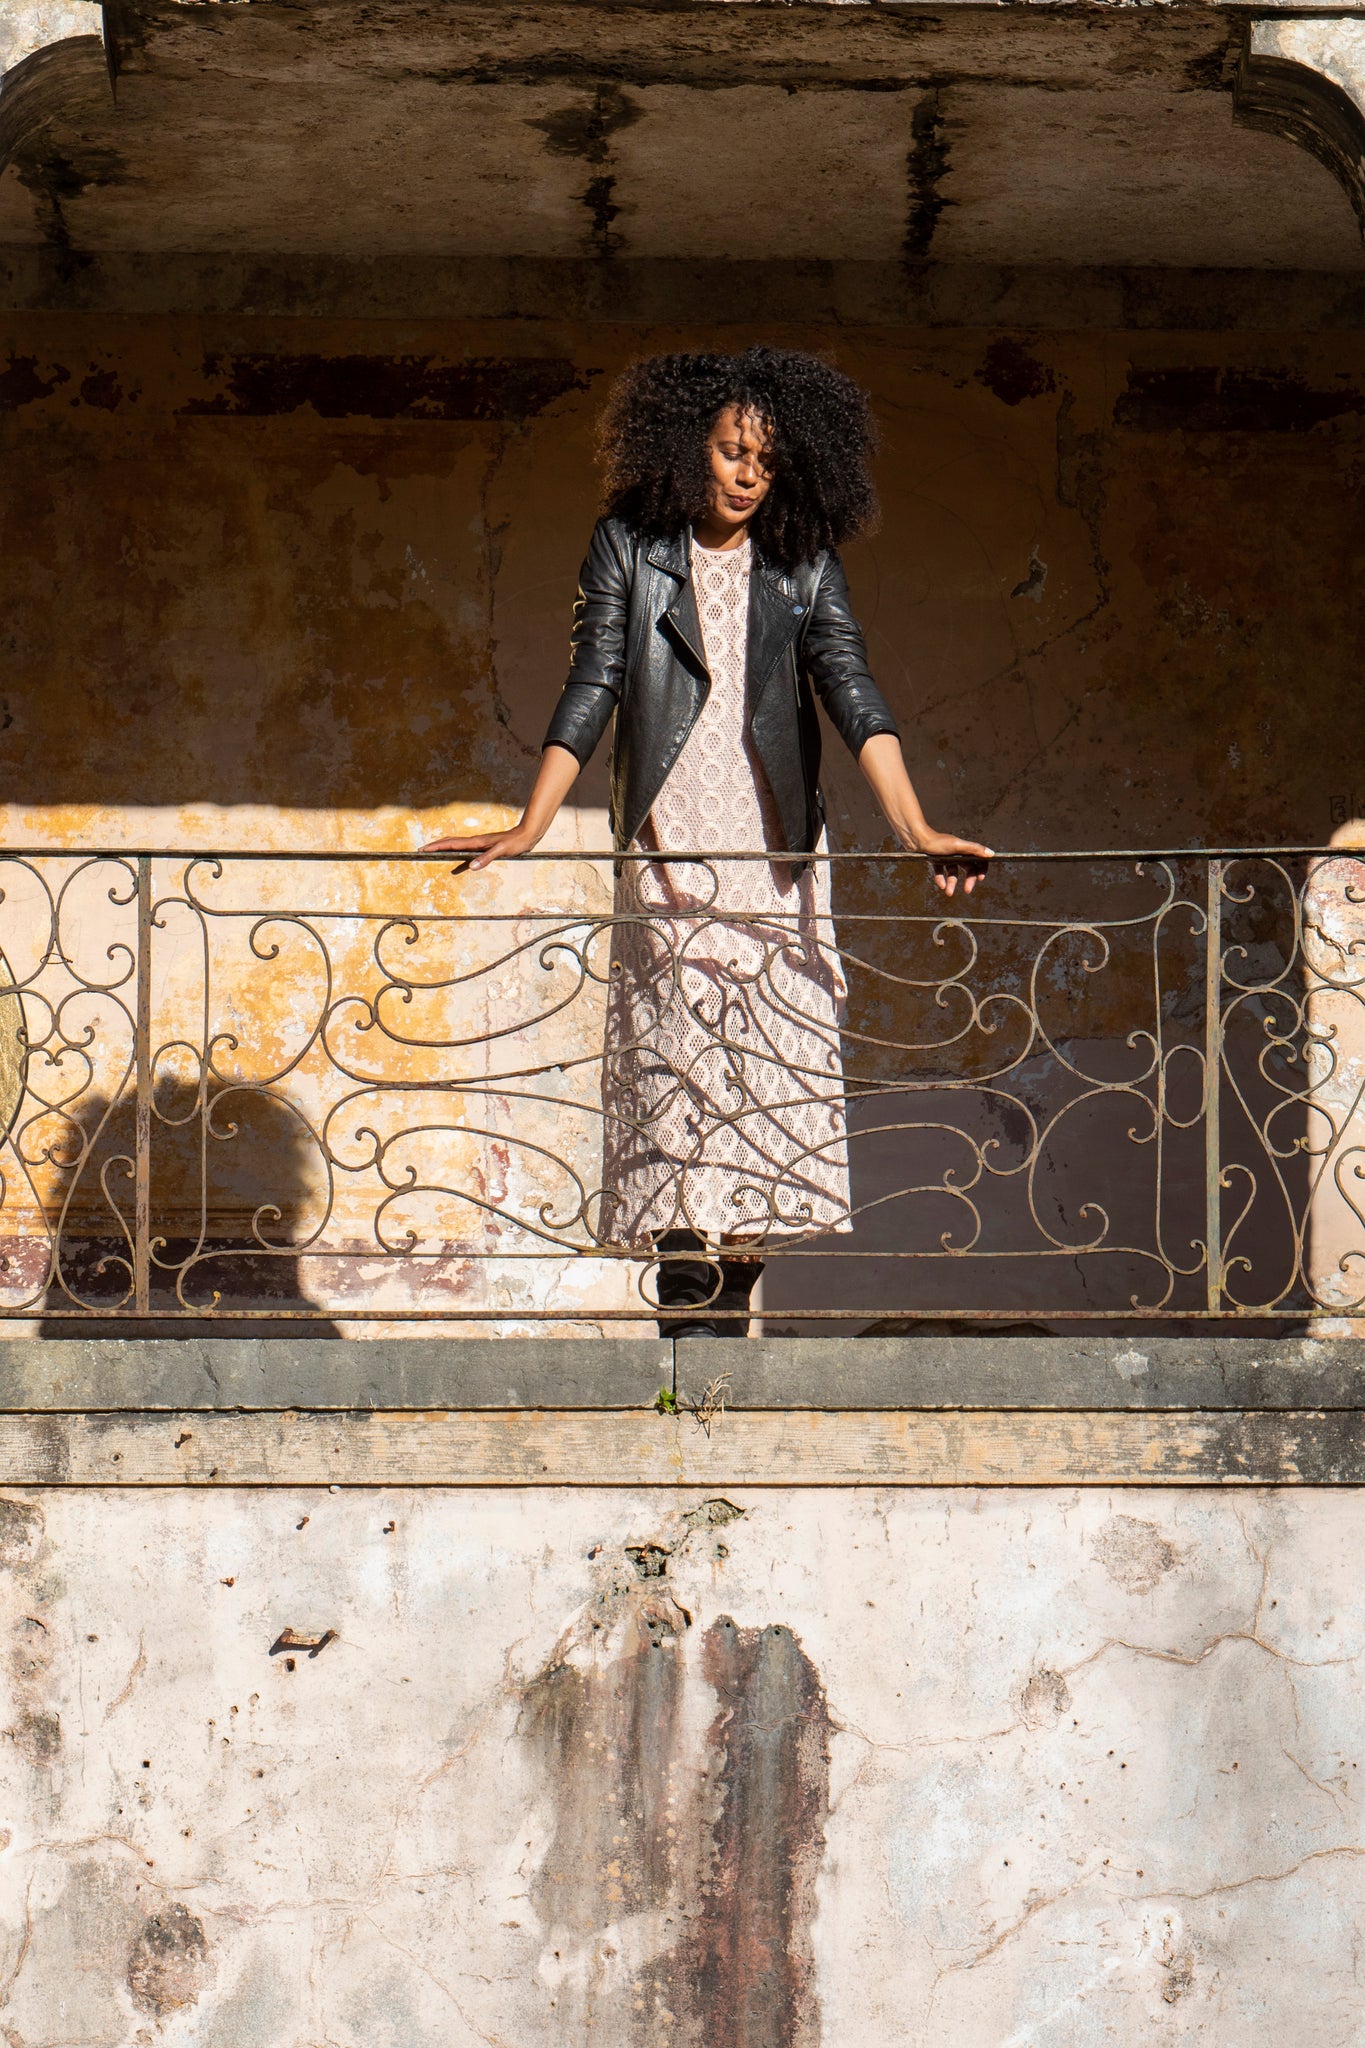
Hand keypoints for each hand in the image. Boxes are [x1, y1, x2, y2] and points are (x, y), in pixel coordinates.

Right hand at [421, 826, 536, 870]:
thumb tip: (471, 867)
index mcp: (476, 842)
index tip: (424, 848)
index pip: (452, 844)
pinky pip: (466, 853)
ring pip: (457, 846)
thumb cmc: (514, 843)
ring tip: (432, 855)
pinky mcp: (484, 849)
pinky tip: (457, 868)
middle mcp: (475, 842)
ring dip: (444, 850)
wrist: (526, 836)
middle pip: (450, 842)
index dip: (437, 846)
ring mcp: (479, 845)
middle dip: (435, 846)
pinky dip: (458, 859)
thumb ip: (486, 858)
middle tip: (421, 850)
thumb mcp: (501, 851)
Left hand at [905, 827, 993, 896]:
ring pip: (953, 873)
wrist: (916, 840)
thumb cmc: (936, 841)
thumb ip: (974, 849)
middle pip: (968, 869)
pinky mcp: (936, 861)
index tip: (980, 879)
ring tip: (948, 892)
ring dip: (952, 883)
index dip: (981, 869)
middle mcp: (957, 853)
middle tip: (967, 890)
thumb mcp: (957, 846)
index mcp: (965, 848)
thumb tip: (991, 854)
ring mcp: (946, 857)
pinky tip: (941, 885)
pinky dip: (941, 879)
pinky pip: (940, 872)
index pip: (979, 859)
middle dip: (969, 880)